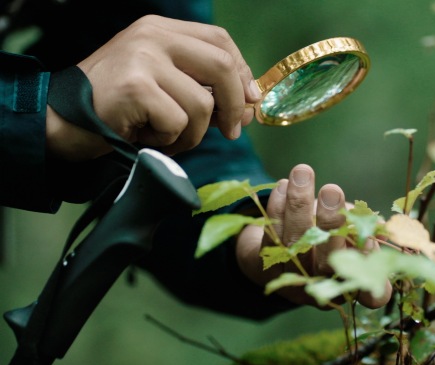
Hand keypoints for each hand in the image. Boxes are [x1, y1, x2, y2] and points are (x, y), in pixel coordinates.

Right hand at [46, 15, 261, 160]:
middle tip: (231, 132)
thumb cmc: (116, 108)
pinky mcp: (135, 87)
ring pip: (202, 103)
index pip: (220, 40)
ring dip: (193, 133)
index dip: (242, 72)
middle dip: (235, 105)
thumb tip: (250, 107)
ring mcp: (142, 58)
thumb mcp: (162, 86)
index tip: (249, 101)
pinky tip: (146, 136)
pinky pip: (179, 121)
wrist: (59, 121)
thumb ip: (203, 88)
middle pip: (221, 65)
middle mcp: (152, 36)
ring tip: (166, 136)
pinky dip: (169, 140)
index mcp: (160, 30)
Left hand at [236, 164, 391, 308]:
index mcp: (352, 284)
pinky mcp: (267, 270)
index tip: (369, 239)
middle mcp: (324, 287)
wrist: (279, 259)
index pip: (371, 292)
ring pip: (296, 243)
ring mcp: (293, 281)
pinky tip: (283, 186)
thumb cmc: (329, 239)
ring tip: (302, 172)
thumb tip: (378, 222)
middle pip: (328, 261)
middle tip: (332, 189)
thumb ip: (363, 228)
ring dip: (299, 203)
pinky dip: (276, 208)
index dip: (372, 270)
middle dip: (330, 222)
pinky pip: (271, 237)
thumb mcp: (349, 234)